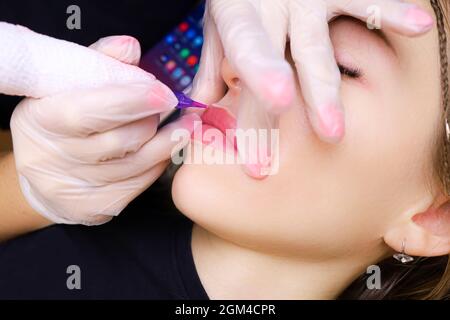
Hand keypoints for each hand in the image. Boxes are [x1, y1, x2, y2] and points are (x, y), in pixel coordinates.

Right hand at [10, 36, 199, 224]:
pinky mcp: (95, 208)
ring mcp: (74, 189)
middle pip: (120, 141)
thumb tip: (131, 47)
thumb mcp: (70, 83)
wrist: (43, 169)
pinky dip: (158, 163)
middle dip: (153, 120)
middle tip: (170, 104)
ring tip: (186, 125)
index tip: (165, 93)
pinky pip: (139, 184)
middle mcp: (52, 160)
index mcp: (41, 120)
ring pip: (136, 165)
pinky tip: (166, 148)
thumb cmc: (61, 116)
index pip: (89, 113)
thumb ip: (101, 62)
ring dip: (167, 143)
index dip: (131, 102)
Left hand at [192, 0, 433, 142]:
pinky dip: (392, 12)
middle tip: (276, 161)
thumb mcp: (222, 25)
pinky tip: (419, 27)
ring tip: (332, 133)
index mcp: (238, 16)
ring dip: (323, 90)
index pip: (242, 66)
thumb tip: (202, 110)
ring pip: (316, 47)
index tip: (254, 158)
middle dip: (272, 116)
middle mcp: (271, 6)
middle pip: (274, 64)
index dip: (248, 109)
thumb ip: (214, 65)